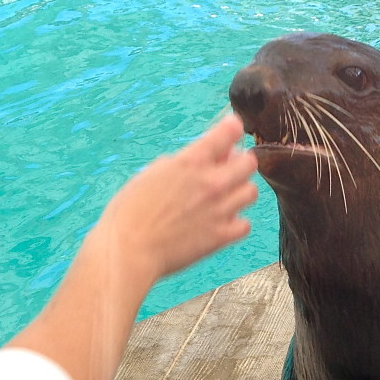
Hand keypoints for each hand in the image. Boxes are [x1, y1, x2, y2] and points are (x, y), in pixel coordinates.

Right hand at [96, 114, 258, 285]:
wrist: (128, 251)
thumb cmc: (130, 212)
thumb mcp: (152, 175)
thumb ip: (181, 164)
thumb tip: (203, 158)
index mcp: (190, 162)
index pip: (228, 132)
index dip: (232, 128)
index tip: (231, 129)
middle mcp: (211, 183)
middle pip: (249, 162)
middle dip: (240, 162)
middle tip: (229, 168)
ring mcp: (220, 210)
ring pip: (251, 192)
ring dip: (240, 191)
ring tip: (225, 197)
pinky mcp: (222, 235)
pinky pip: (245, 224)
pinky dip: (236, 222)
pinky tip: (222, 222)